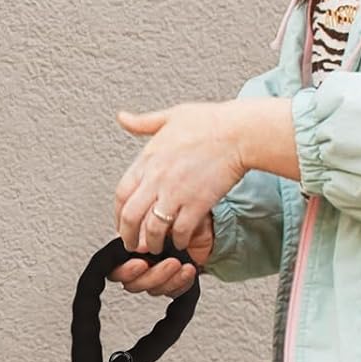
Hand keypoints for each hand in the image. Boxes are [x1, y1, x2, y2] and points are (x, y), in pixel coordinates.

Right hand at [108, 215, 211, 298]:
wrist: (203, 212)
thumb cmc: (179, 209)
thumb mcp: (158, 213)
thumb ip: (145, 229)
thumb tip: (139, 247)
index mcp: (129, 249)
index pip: (116, 270)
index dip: (126, 272)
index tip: (140, 264)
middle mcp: (140, 263)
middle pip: (133, 285)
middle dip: (150, 277)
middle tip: (167, 263)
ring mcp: (157, 273)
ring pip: (153, 290)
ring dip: (167, 279)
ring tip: (179, 264)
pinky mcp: (174, 280)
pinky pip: (173, 292)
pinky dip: (181, 283)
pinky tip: (188, 270)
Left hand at [114, 103, 246, 253]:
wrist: (241, 131)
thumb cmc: (211, 122)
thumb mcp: (171, 116)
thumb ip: (143, 123)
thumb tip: (122, 118)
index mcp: (148, 159)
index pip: (121, 194)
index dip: (118, 213)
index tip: (122, 221)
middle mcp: (157, 178)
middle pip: (130, 217)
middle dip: (128, 235)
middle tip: (132, 243)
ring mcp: (176, 193)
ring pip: (152, 229)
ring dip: (152, 242)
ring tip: (155, 246)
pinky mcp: (197, 204)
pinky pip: (180, 231)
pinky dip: (179, 241)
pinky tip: (181, 241)